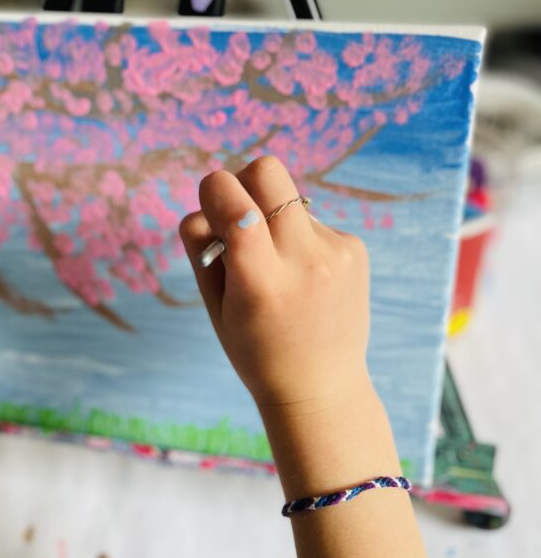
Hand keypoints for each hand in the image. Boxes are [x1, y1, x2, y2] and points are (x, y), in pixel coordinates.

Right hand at [180, 156, 370, 410]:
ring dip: (273, 219)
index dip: (213, 191)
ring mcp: (335, 252)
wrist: (321, 387)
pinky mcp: (355, 248)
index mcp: (260, 281)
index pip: (233, 202)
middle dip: (244, 180)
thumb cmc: (255, 350)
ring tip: (277, 267)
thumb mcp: (213, 306)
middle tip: (239, 214)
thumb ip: (202, 247)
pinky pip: (312, 220)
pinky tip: (304, 277)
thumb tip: (208, 199)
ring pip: (288, 199)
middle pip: (268, 171)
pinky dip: (298, 238)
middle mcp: (303, 261)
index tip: (211, 208)